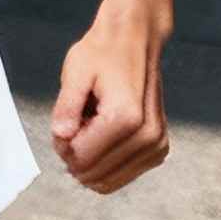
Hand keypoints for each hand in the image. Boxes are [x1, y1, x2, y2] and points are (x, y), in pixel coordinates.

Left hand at [52, 14, 169, 193]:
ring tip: (96, 125)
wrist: (136, 39)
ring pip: (107, 180)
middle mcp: (147, 135)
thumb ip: (66, 108)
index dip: (63, 146)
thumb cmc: (104, 53)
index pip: (80, 159)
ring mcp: (156, 144)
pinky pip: (123, 175)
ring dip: (93, 159)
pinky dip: (108, 162)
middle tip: (79, 123)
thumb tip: (61, 137)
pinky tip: (107, 135)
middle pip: (93, 173)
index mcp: (126, 118)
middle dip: (77, 155)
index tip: (66, 122)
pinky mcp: (159, 149)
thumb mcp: (75, 72)